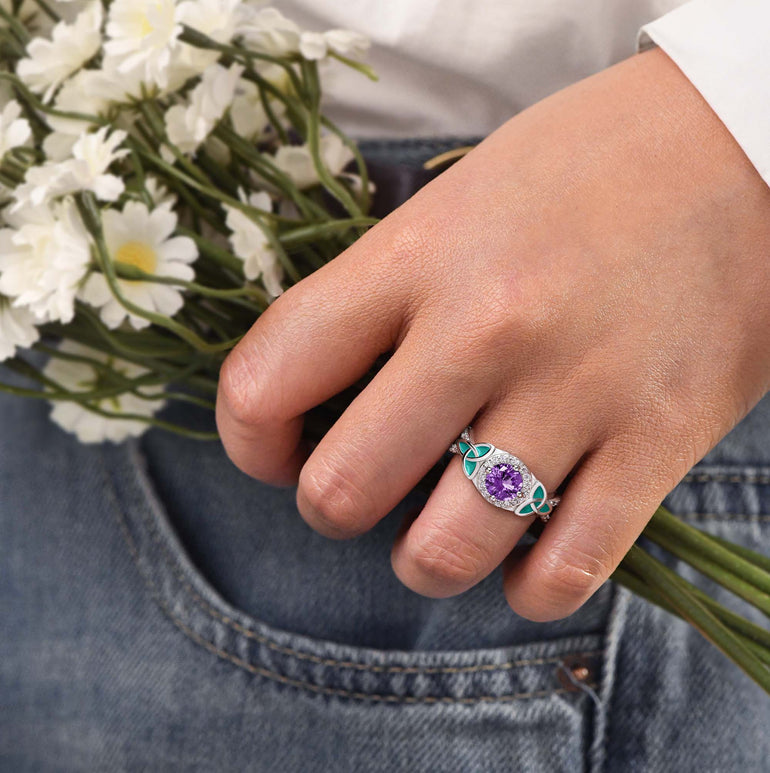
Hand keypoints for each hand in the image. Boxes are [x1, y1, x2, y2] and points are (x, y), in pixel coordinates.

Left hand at [216, 47, 769, 621]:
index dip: (248, 438)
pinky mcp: (660, 437)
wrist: (739, 141)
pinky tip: (522, 561)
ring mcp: (576, 389)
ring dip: (424, 563)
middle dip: (332, 508)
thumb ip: (380, 294)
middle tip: (361, 490)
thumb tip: (321, 387)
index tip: (273, 450)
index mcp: (416, 257)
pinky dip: (527, 588)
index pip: (268, 377)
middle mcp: (485, 326)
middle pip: (343, 489)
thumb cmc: (580, 168)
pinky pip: (566, 570)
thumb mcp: (455, 200)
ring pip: (448, 549)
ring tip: (438, 537)